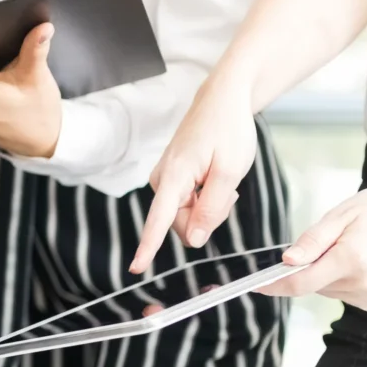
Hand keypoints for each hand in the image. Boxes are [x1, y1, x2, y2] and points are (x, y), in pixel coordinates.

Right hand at [130, 77, 258, 273]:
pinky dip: (206, 198)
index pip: (158, 219)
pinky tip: (216, 178)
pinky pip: (187, 203)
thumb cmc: (228, 129)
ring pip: (186, 215)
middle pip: (180, 223)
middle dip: (207, 218)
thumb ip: (212, 208)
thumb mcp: (230, 171)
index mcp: (175, 175)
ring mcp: (166, 178)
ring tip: (223, 179)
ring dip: (209, 206)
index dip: (148, 246)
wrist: (223, 99)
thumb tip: (193, 239)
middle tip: (229, 191)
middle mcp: (162, 179)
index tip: (136, 268)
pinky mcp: (172, 177)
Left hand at [258, 182, 366, 311]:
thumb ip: (314, 239)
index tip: (254, 284)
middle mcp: (362, 284)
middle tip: (329, 239)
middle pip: (313, 284)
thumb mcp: (345, 213)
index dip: (273, 285)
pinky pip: (345, 293)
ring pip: (328, 289)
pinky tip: (362, 257)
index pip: (300, 283)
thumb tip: (287, 260)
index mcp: (351, 260)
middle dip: (307, 266)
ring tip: (353, 244)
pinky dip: (342, 278)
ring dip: (326, 272)